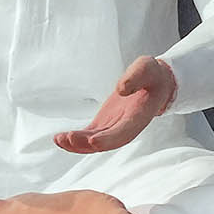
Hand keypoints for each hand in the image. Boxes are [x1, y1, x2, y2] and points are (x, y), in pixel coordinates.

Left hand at [56, 53, 178, 154]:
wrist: (154, 84)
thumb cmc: (152, 75)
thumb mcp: (147, 68)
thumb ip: (135, 76)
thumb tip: (120, 88)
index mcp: (139, 116)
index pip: (124, 132)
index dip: (108, 138)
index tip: (93, 140)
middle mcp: (126, 127)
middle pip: (106, 142)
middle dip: (86, 143)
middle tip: (68, 137)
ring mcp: (113, 128)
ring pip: (94, 143)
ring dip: (77, 145)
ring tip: (59, 139)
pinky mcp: (103, 125)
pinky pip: (88, 137)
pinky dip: (74, 140)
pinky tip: (59, 138)